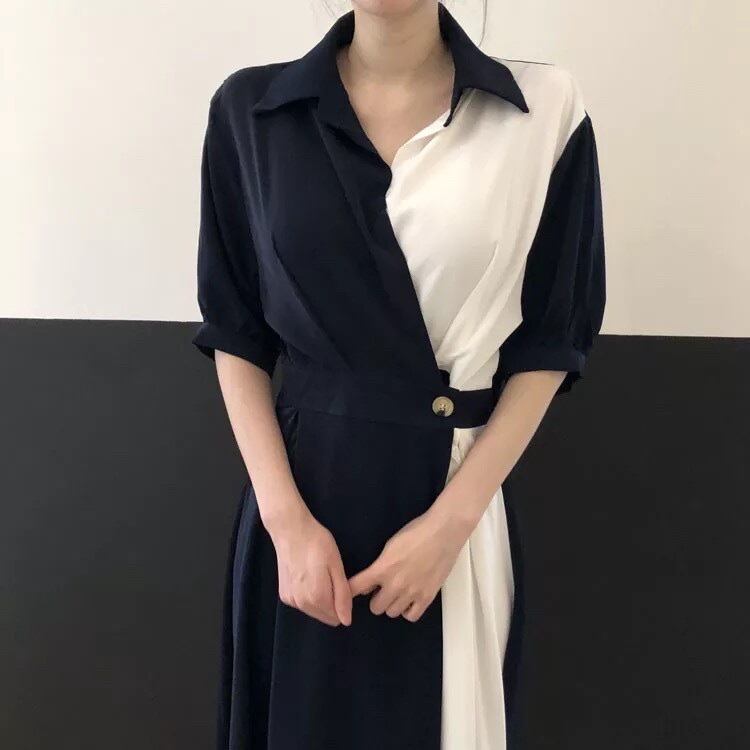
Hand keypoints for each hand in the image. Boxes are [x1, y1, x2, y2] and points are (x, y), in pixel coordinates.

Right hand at [266, 504, 351, 626]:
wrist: (290, 530)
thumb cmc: (317, 544)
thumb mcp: (336, 565)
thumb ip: (342, 595)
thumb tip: (346, 621)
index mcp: (317, 598)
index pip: (337, 617)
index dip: (343, 602)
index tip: (340, 582)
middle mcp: (301, 604)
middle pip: (325, 616)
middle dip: (332, 602)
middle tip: (330, 576)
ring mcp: (290, 600)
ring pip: (313, 611)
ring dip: (320, 599)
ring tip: (318, 574)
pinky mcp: (284, 594)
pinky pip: (303, 604)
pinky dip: (308, 595)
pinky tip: (308, 576)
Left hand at [348, 506, 472, 621]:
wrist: (443, 532)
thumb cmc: (416, 532)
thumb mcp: (390, 545)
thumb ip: (379, 566)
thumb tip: (369, 583)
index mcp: (382, 568)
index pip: (356, 587)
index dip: (349, 592)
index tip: (348, 595)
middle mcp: (395, 584)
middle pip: (375, 607)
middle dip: (376, 599)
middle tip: (382, 590)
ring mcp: (412, 593)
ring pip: (392, 613)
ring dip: (392, 604)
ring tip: (398, 593)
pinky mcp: (427, 597)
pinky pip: (411, 616)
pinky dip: (408, 610)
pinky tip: (410, 600)